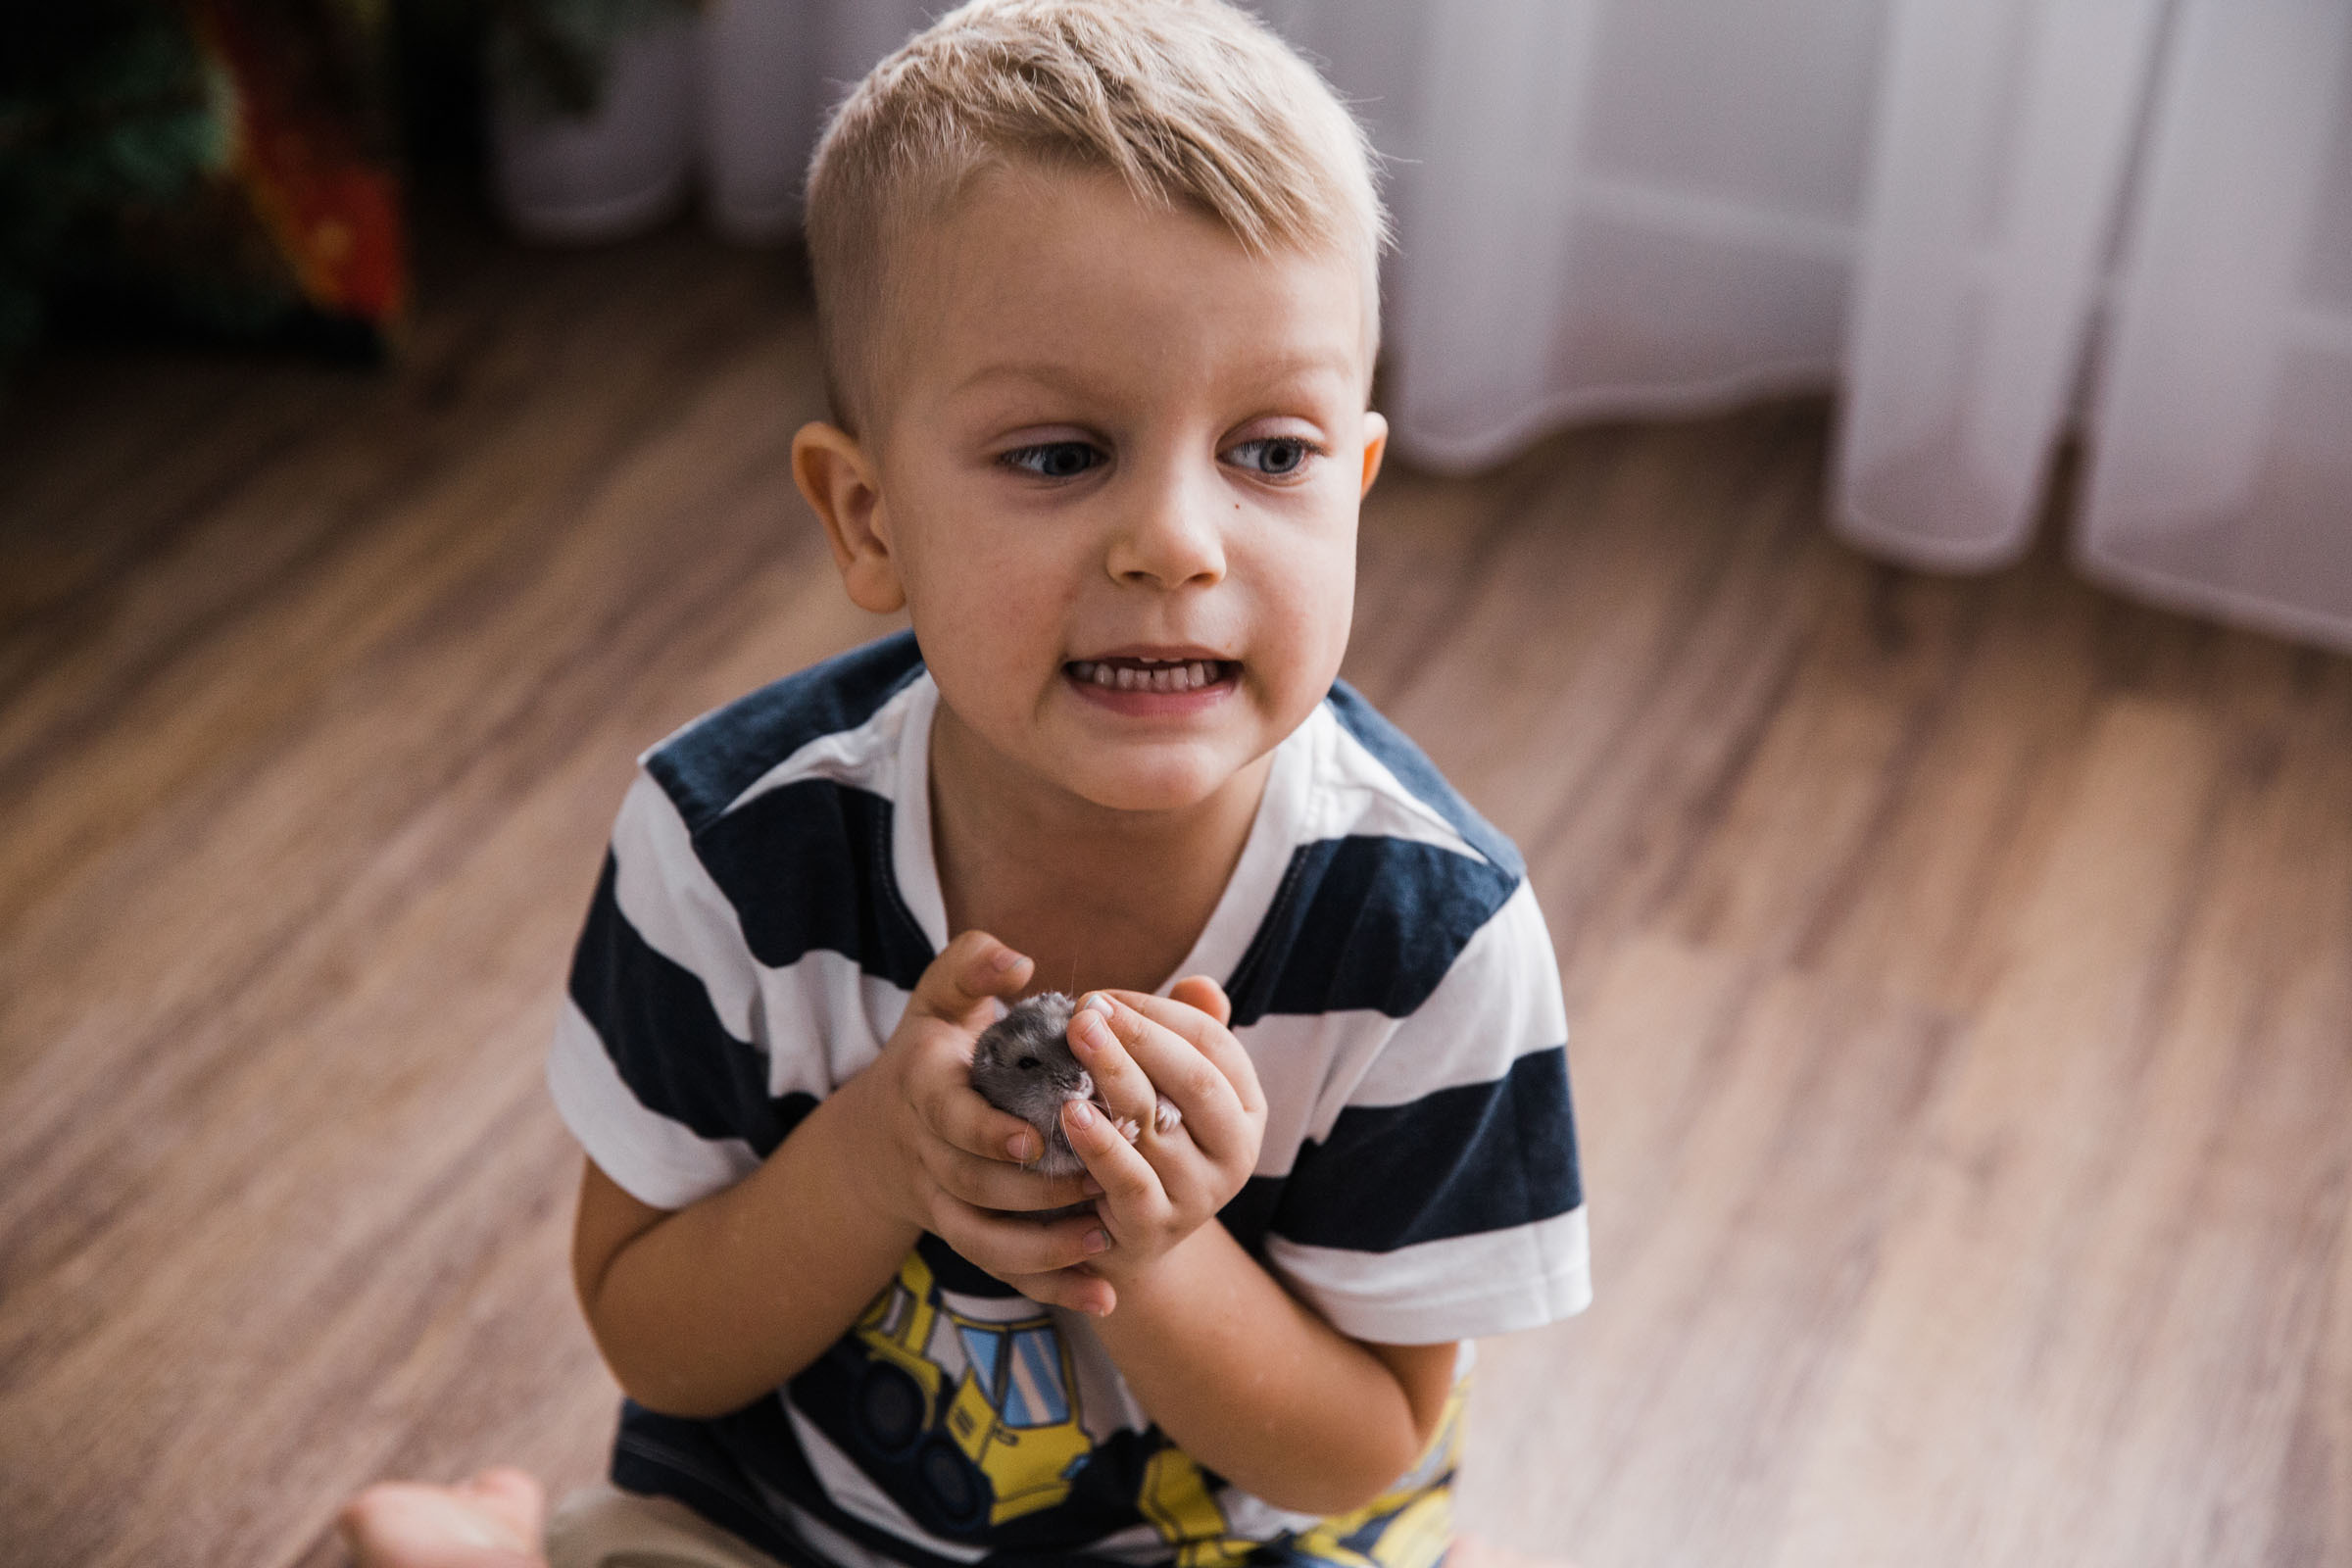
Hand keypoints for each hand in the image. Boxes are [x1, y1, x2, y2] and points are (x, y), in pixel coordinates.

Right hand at [838, 931, 1110, 1306]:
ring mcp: (943, 1201)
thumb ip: (972, 967)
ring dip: (1043, 1248)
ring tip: (1104, 1238)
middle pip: (973, 1186)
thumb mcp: (941, 996)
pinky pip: (1002, 1270)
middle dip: (1033, 1193)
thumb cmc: (934, 1046)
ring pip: (984, 1239)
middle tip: (1098, 1184)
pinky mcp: (966, 1234)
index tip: (1033, 1138)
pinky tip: (1104, 1295)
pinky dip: (1051, 1288)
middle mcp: (928, 1153)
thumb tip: (1017, 959)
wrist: (887, 1125)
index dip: (986, 1132)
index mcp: (924, 1091)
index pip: (950, 1118)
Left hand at [1013, 976, 1264, 1302]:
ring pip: (1157, 1124)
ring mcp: (1198, 1194)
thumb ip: (1186, 1036)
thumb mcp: (1171, 1091)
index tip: (1106, 997)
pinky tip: (1069, 1112)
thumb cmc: (1148, 1144)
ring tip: (1077, 1038)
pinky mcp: (1153, 1227)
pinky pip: (1129, 1180)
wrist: (1128, 1241)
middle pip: (1194, 1080)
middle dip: (1139, 1036)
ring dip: (1114, 1075)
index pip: (1213, 1043)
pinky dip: (1100, 1145)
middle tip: (1086, 1010)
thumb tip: (1200, 985)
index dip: (1160, 1012)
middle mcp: (1236, 1152)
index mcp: (1246, 1108)